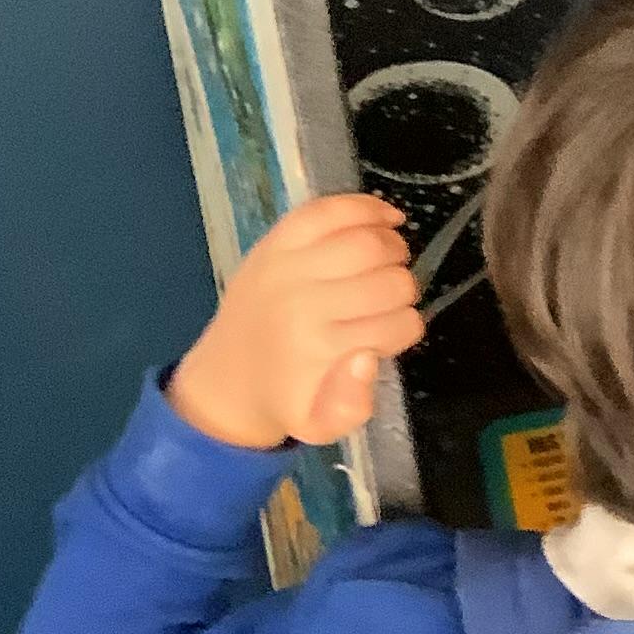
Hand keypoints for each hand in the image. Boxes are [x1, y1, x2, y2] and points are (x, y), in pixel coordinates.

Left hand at [168, 193, 421, 450]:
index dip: (407, 328)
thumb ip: (353, 404)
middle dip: (406, 290)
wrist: (226, 377)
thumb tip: (367, 356)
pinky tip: (388, 220)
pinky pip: (331, 209)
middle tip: (392, 300)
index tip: (390, 334)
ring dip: (395, 251)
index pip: (402, 323)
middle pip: (392, 280)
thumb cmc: (286, 400)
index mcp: (319, 346)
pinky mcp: (277, 239)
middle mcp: (304, 300)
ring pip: (370, 241)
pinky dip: (368, 208)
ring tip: (390, 264)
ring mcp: (288, 264)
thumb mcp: (321, 425)